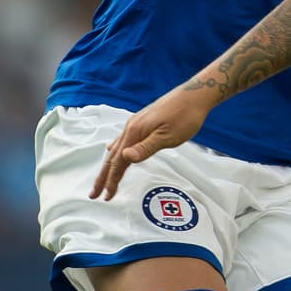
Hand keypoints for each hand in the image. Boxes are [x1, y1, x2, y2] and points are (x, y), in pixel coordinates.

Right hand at [89, 87, 212, 200]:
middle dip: (103, 176)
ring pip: (117, 148)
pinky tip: (113, 150)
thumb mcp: (168, 136)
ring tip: (103, 178)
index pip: (118, 161)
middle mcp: (131, 127)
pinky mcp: (143, 121)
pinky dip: (116, 151)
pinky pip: (124, 139)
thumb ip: (146, 148)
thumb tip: (125, 157)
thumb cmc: (185, 115)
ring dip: (109, 165)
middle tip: (94, 193)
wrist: (195, 95)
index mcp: (135, 131)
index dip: (111, 180)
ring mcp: (137, 123)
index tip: (105, 195)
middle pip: (113, 156)